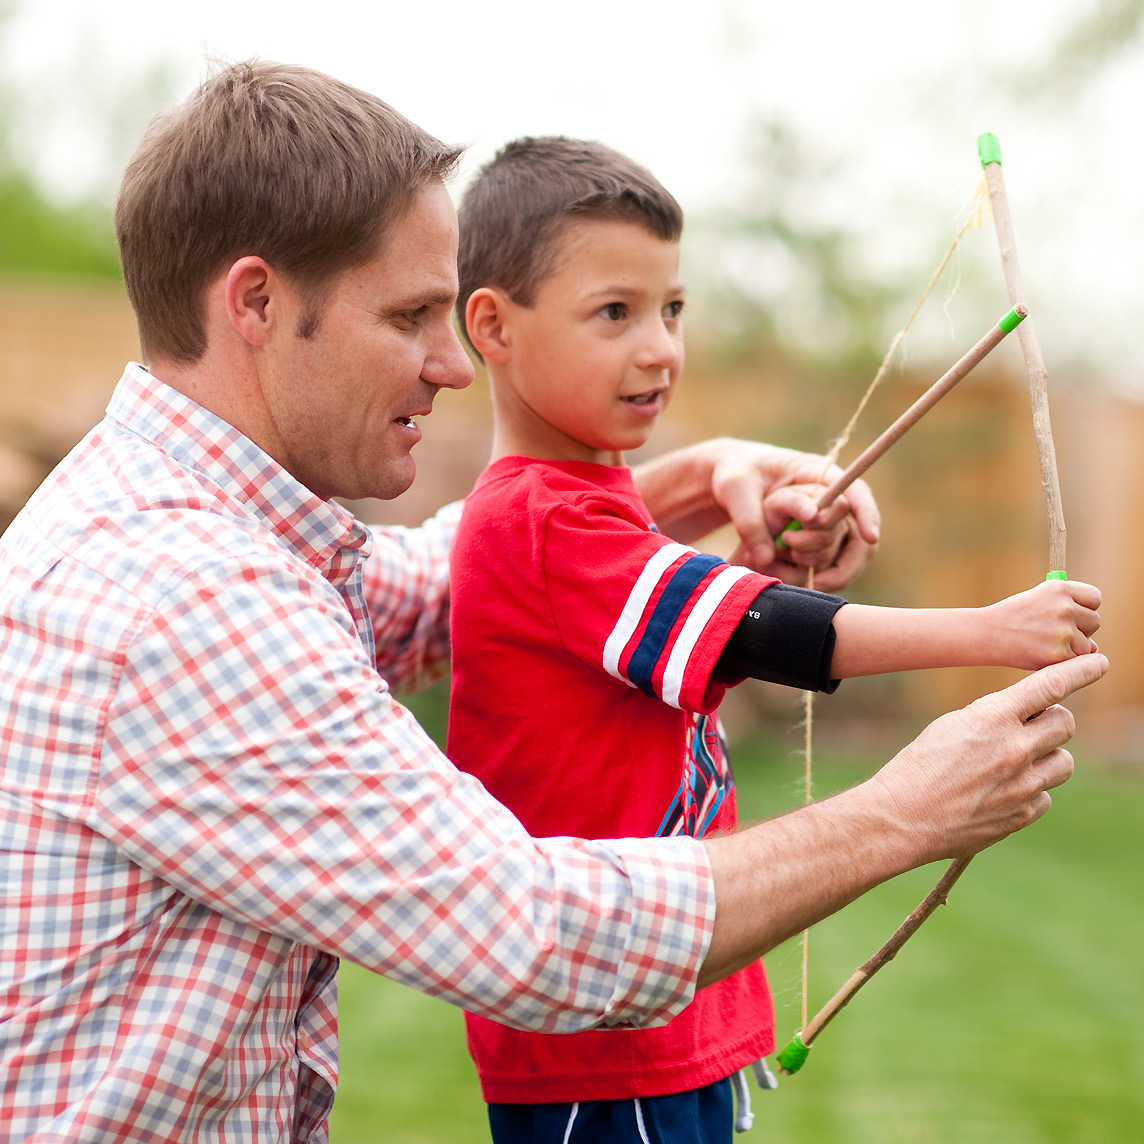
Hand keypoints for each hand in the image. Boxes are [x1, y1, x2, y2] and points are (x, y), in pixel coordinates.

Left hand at [708, 441, 879, 588]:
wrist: (733, 488)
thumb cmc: (737, 476)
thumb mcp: (735, 489)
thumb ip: (749, 519)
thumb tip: (767, 556)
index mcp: (817, 474)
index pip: (855, 491)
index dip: (867, 513)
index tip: (870, 536)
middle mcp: (831, 501)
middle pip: (857, 531)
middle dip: (829, 550)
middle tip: (798, 558)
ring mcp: (829, 525)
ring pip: (848, 556)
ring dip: (823, 567)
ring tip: (790, 566)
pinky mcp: (820, 546)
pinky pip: (834, 569)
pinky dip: (820, 579)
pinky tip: (799, 581)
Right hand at [864, 653, 1107, 861]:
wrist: (903, 818)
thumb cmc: (918, 767)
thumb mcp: (950, 726)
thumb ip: (992, 717)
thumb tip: (1022, 715)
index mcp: (992, 718)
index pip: (1050, 685)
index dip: (1080, 670)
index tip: (1099, 663)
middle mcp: (1015, 749)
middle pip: (1064, 723)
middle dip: (1051, 720)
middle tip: (1030, 726)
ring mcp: (1023, 784)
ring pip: (1064, 761)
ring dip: (1046, 756)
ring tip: (1014, 762)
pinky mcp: (1023, 814)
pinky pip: (1045, 794)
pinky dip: (1030, 790)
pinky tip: (1000, 791)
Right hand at [985, 580, 1101, 668]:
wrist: (987, 633)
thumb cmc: (1013, 616)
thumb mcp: (1039, 601)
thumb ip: (1070, 614)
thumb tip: (1096, 648)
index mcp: (1059, 588)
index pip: (1094, 598)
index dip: (1084, 607)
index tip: (1071, 614)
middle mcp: (1064, 607)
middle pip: (1094, 621)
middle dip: (1081, 628)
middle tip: (1054, 631)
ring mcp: (1063, 631)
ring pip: (1087, 644)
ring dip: (1073, 646)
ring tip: (1045, 642)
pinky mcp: (1059, 653)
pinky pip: (1076, 659)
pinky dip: (1064, 659)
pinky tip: (1044, 652)